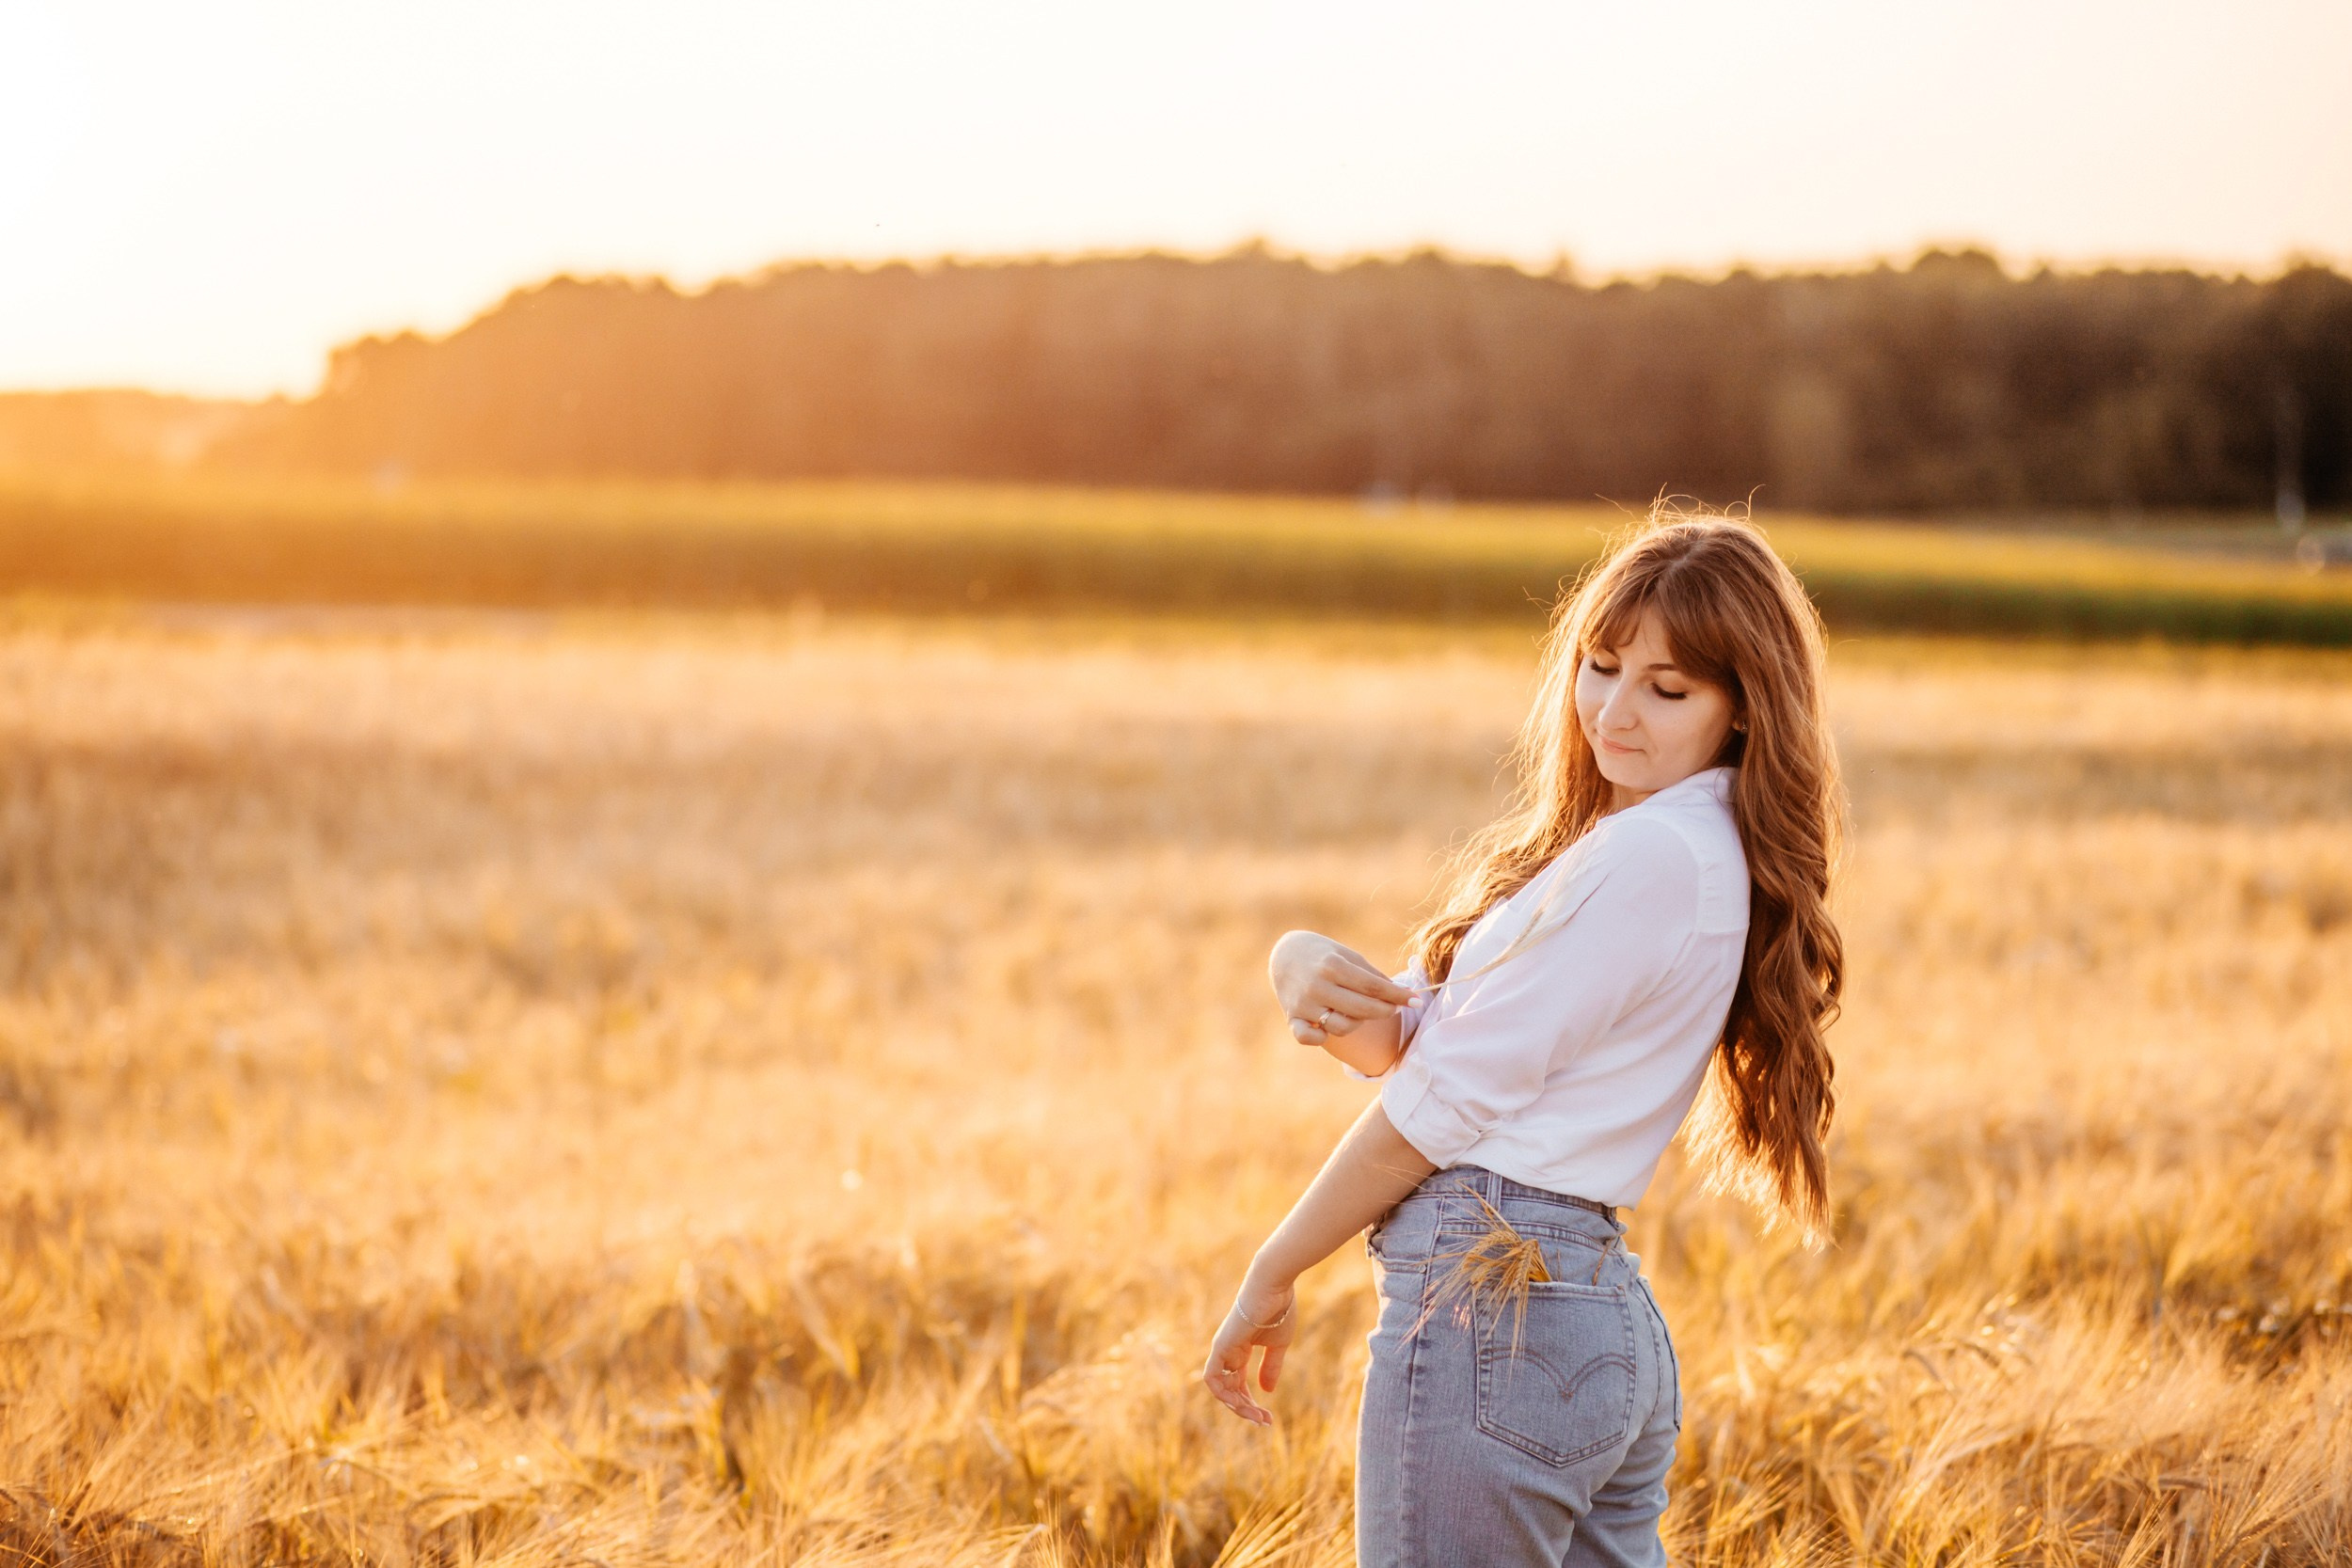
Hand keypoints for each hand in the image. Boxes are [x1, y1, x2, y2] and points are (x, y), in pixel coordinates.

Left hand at [1202, 1276, 1296, 1425]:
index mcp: (1240, 1350)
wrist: (1273, 1287)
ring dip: (1237, 1406)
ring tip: (1257, 1417)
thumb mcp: (1278, 1345)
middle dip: (1245, 1409)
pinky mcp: (1220, 1346)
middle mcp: (1227, 1352)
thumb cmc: (1278, 1310)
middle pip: (1229, 1390)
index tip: (1267, 1417)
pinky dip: (1223, 1393)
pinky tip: (1240, 1403)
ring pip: (1220, 1388)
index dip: (1250, 1403)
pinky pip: (1212, 1377)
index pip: (1238, 1384)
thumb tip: (1267, 1392)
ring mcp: (1222, 1349)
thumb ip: (1270, 1367)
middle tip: (1264, 1422)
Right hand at [1270, 931, 1415, 1047]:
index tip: (1416, 1000)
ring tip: (1359, 1011)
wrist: (1284, 955)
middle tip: (1394, 1007)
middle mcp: (1318, 986)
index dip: (1398, 995)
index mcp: (1333, 966)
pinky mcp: (1292, 1018)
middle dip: (1385, 1010)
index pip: (1374, 987)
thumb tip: (1400, 994)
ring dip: (1358, 1022)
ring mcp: (1304, 1004)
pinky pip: (1309, 1039)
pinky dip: (1322, 1038)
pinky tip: (1328, 1028)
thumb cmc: (1324, 955)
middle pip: (1362, 1009)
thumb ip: (1372, 976)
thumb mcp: (1347, 956)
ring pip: (1342, 1027)